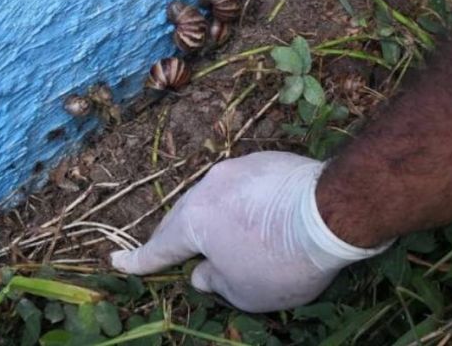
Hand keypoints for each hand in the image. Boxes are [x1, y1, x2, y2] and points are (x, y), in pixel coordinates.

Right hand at [110, 151, 388, 311]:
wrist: (333, 211)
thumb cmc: (283, 261)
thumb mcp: (244, 291)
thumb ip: (214, 282)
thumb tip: (202, 271)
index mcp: (194, 221)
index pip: (160, 248)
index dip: (139, 261)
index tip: (118, 261)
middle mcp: (209, 186)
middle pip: (188, 217)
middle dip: (181, 238)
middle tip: (173, 253)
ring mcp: (239, 168)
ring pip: (217, 198)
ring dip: (218, 218)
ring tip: (227, 238)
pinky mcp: (268, 160)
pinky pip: (246, 187)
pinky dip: (245, 204)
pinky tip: (261, 218)